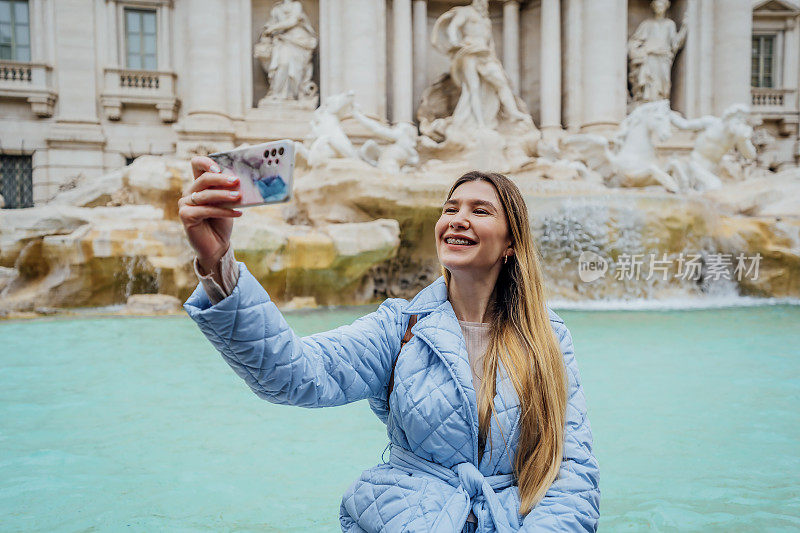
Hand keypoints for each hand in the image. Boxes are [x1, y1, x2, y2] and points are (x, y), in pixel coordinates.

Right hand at [178, 156, 242, 272]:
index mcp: (199, 184)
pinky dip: (224, 211)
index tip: (220, 166)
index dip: (206, 162)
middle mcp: (190, 192)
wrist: (217, 246)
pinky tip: (238, 213)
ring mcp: (185, 204)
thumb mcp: (227, 203)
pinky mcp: (185, 216)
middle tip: (237, 181)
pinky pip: (206, 210)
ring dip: (224, 195)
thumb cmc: (222, 222)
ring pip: (205, 195)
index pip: (196, 165)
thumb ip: (228, 190)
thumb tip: (241, 177)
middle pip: (203, 179)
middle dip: (221, 179)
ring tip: (239, 197)